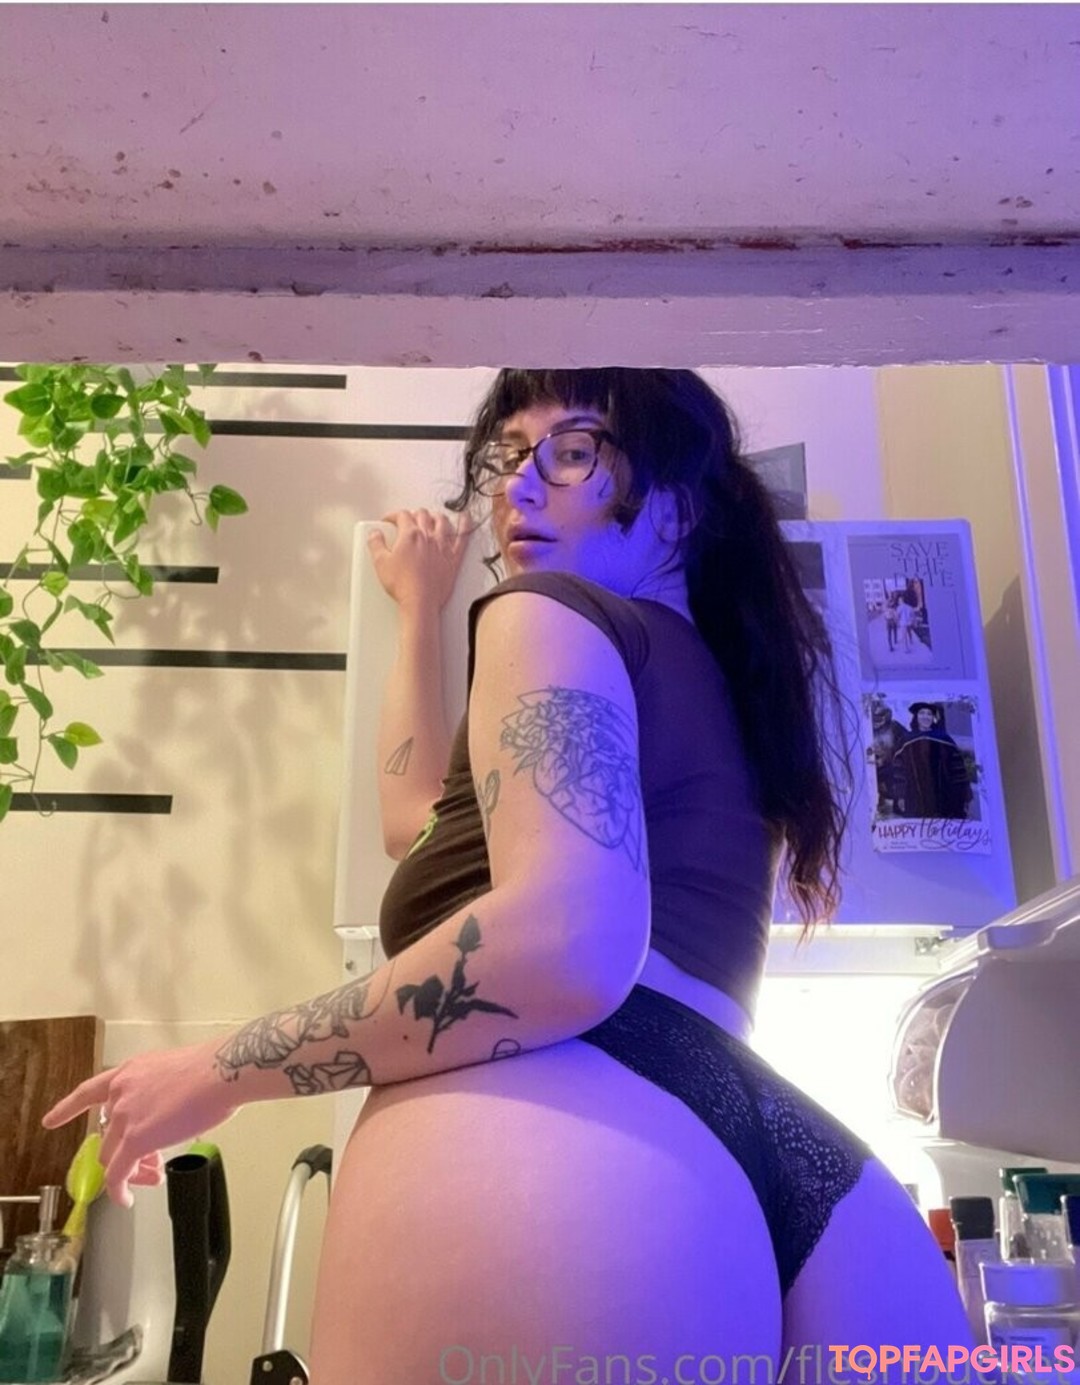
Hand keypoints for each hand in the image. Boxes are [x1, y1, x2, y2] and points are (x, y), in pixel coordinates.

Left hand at [42, 1038, 237, 1207]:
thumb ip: (160, 1091)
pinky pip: (118, 1175)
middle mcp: (121, 1093)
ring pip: (112, 1155)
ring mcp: (125, 1117)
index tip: (51, 1120)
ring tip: (153, 1176)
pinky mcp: (136, 1141)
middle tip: (151, 1162)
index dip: (69, 1108)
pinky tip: (126, 1198)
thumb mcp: (175, 1071)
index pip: (90, 1091)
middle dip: (127, 1152)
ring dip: (130, 1170)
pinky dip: (120, 1190)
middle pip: (108, 1134)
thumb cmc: (213, 1068)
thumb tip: (170, 1112)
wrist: (222, 1072)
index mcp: (131, 1073)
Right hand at [367, 509, 472, 613]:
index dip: (393, 515)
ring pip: (442, 521)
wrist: (420, 602)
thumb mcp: (380, 563)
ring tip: (430, 518)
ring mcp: (443, 546)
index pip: (402, 515)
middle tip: (407, 521)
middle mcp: (428, 537)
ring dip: (434, 516)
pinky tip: (465, 519)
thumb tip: (374, 534)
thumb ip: (375, 544)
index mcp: (410, 535)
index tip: (389, 521)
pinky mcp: (453, 558)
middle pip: (422, 515)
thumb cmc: (403, 584)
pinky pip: (463, 537)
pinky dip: (465, 525)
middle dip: (413, 514)